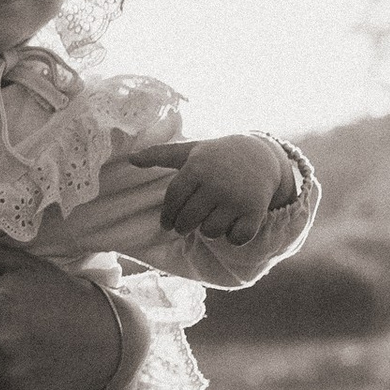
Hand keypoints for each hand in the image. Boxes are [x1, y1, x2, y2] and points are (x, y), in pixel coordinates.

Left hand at [130, 137, 289, 243]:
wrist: (260, 155)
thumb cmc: (216, 156)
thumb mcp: (190, 151)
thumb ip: (160, 154)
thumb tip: (129, 158)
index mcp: (197, 168)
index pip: (173, 200)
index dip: (167, 216)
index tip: (166, 225)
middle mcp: (216, 183)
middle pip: (188, 220)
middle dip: (183, 227)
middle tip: (186, 226)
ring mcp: (237, 198)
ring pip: (211, 232)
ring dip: (208, 230)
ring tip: (211, 220)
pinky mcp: (255, 210)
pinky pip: (236, 238)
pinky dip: (232, 237)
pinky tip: (232, 225)